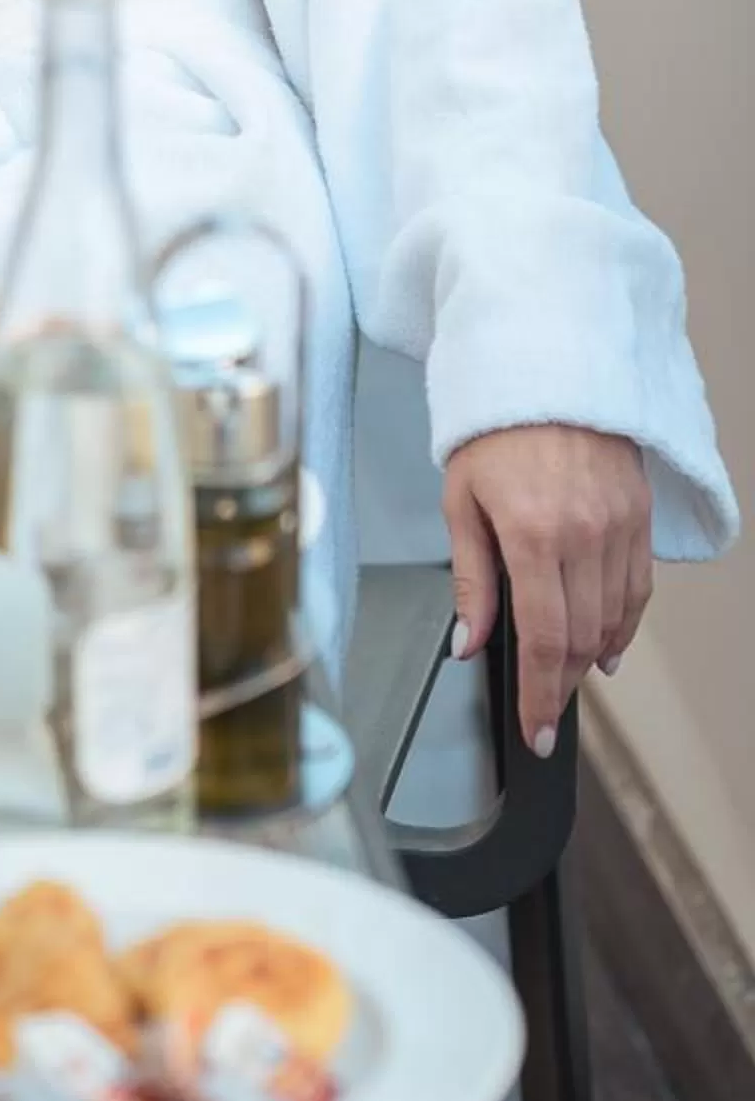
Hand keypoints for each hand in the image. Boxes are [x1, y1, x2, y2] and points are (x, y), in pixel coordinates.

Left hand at [443, 424, 651, 755]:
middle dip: (561, 685)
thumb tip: (470, 642)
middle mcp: (583, 534)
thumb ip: (471, 580)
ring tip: (568, 681)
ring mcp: (618, 526)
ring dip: (591, 659)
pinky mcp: (639, 517)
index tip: (535, 729)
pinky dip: (622, 625)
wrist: (545, 371)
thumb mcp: (460, 502)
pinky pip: (637, 588)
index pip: (542, 638)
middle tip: (546, 712)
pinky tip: (605, 645)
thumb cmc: (491, 431)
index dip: (539, 694)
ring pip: (614, 620)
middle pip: (581, 638)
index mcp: (531, 532)